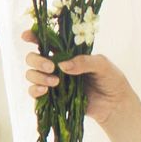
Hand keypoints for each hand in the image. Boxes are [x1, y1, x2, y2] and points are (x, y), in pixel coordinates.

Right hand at [19, 32, 135, 124]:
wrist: (115, 105)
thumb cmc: (111, 80)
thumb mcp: (102, 65)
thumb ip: (84, 62)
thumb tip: (63, 66)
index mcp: (67, 53)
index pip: (47, 41)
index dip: (33, 36)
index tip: (26, 36)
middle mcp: (56, 66)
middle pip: (33, 58)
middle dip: (37, 60)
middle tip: (51, 67)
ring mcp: (53, 82)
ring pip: (31, 74)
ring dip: (38, 77)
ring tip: (55, 83)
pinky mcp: (53, 98)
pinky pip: (34, 92)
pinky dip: (35, 91)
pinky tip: (44, 91)